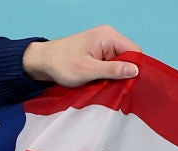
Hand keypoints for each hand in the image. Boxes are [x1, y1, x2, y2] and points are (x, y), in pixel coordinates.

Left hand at [22, 25, 141, 87]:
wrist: (41, 62)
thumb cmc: (61, 64)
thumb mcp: (88, 70)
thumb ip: (113, 70)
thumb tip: (136, 71)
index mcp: (108, 36)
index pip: (134, 51)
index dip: (135, 68)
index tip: (128, 84)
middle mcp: (108, 38)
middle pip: (128, 57)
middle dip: (123, 73)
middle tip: (113, 87)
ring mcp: (102, 46)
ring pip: (119, 63)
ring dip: (113, 76)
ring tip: (102, 84)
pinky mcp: (96, 54)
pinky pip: (109, 65)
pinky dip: (105, 75)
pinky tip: (98, 82)